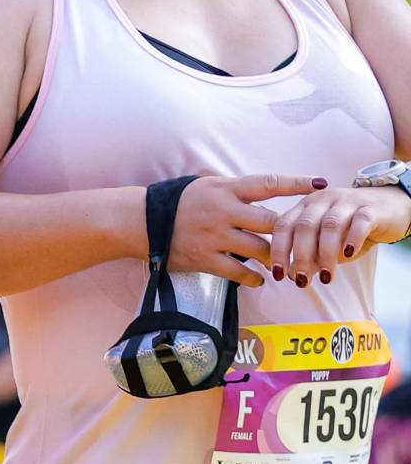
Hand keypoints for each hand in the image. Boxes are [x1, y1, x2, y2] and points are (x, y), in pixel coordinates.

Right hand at [169, 172, 328, 285]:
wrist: (143, 221)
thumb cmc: (179, 201)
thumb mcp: (207, 185)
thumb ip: (236, 191)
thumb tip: (267, 190)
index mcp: (226, 189)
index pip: (269, 184)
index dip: (297, 183)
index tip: (321, 184)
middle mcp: (224, 211)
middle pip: (271, 222)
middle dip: (292, 233)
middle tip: (309, 241)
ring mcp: (215, 236)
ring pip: (259, 249)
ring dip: (276, 259)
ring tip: (287, 266)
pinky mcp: (205, 258)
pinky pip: (238, 272)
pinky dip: (253, 278)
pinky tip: (261, 280)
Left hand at [264, 182, 410, 290]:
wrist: (390, 207)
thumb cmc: (352, 228)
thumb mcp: (327, 242)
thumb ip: (311, 256)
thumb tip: (293, 276)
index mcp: (306, 206)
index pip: (283, 225)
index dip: (278, 250)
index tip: (278, 275)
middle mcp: (323, 200)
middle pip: (305, 226)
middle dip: (301, 256)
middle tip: (301, 281)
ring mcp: (347, 201)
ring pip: (331, 225)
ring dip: (326, 254)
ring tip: (326, 277)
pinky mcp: (370, 208)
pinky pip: (359, 222)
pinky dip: (352, 239)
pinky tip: (348, 255)